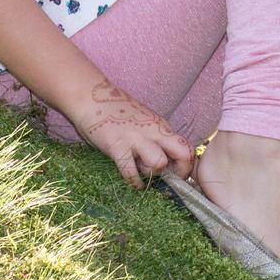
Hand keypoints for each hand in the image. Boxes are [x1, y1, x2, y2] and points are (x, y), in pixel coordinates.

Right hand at [70, 80, 194, 188]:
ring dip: (151, 173)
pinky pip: (130, 171)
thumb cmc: (116, 111)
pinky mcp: (117, 145)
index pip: (188, 148)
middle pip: (184, 154)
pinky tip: (133, 182)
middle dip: (179, 172)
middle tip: (168, 180)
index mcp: (161, 126)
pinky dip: (134, 181)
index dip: (186, 166)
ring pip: (158, 163)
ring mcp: (136, 138)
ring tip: (142, 172)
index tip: (177, 175)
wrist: (90, 96)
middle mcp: (153, 131)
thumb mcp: (144, 121)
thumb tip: (166, 160)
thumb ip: (155, 137)